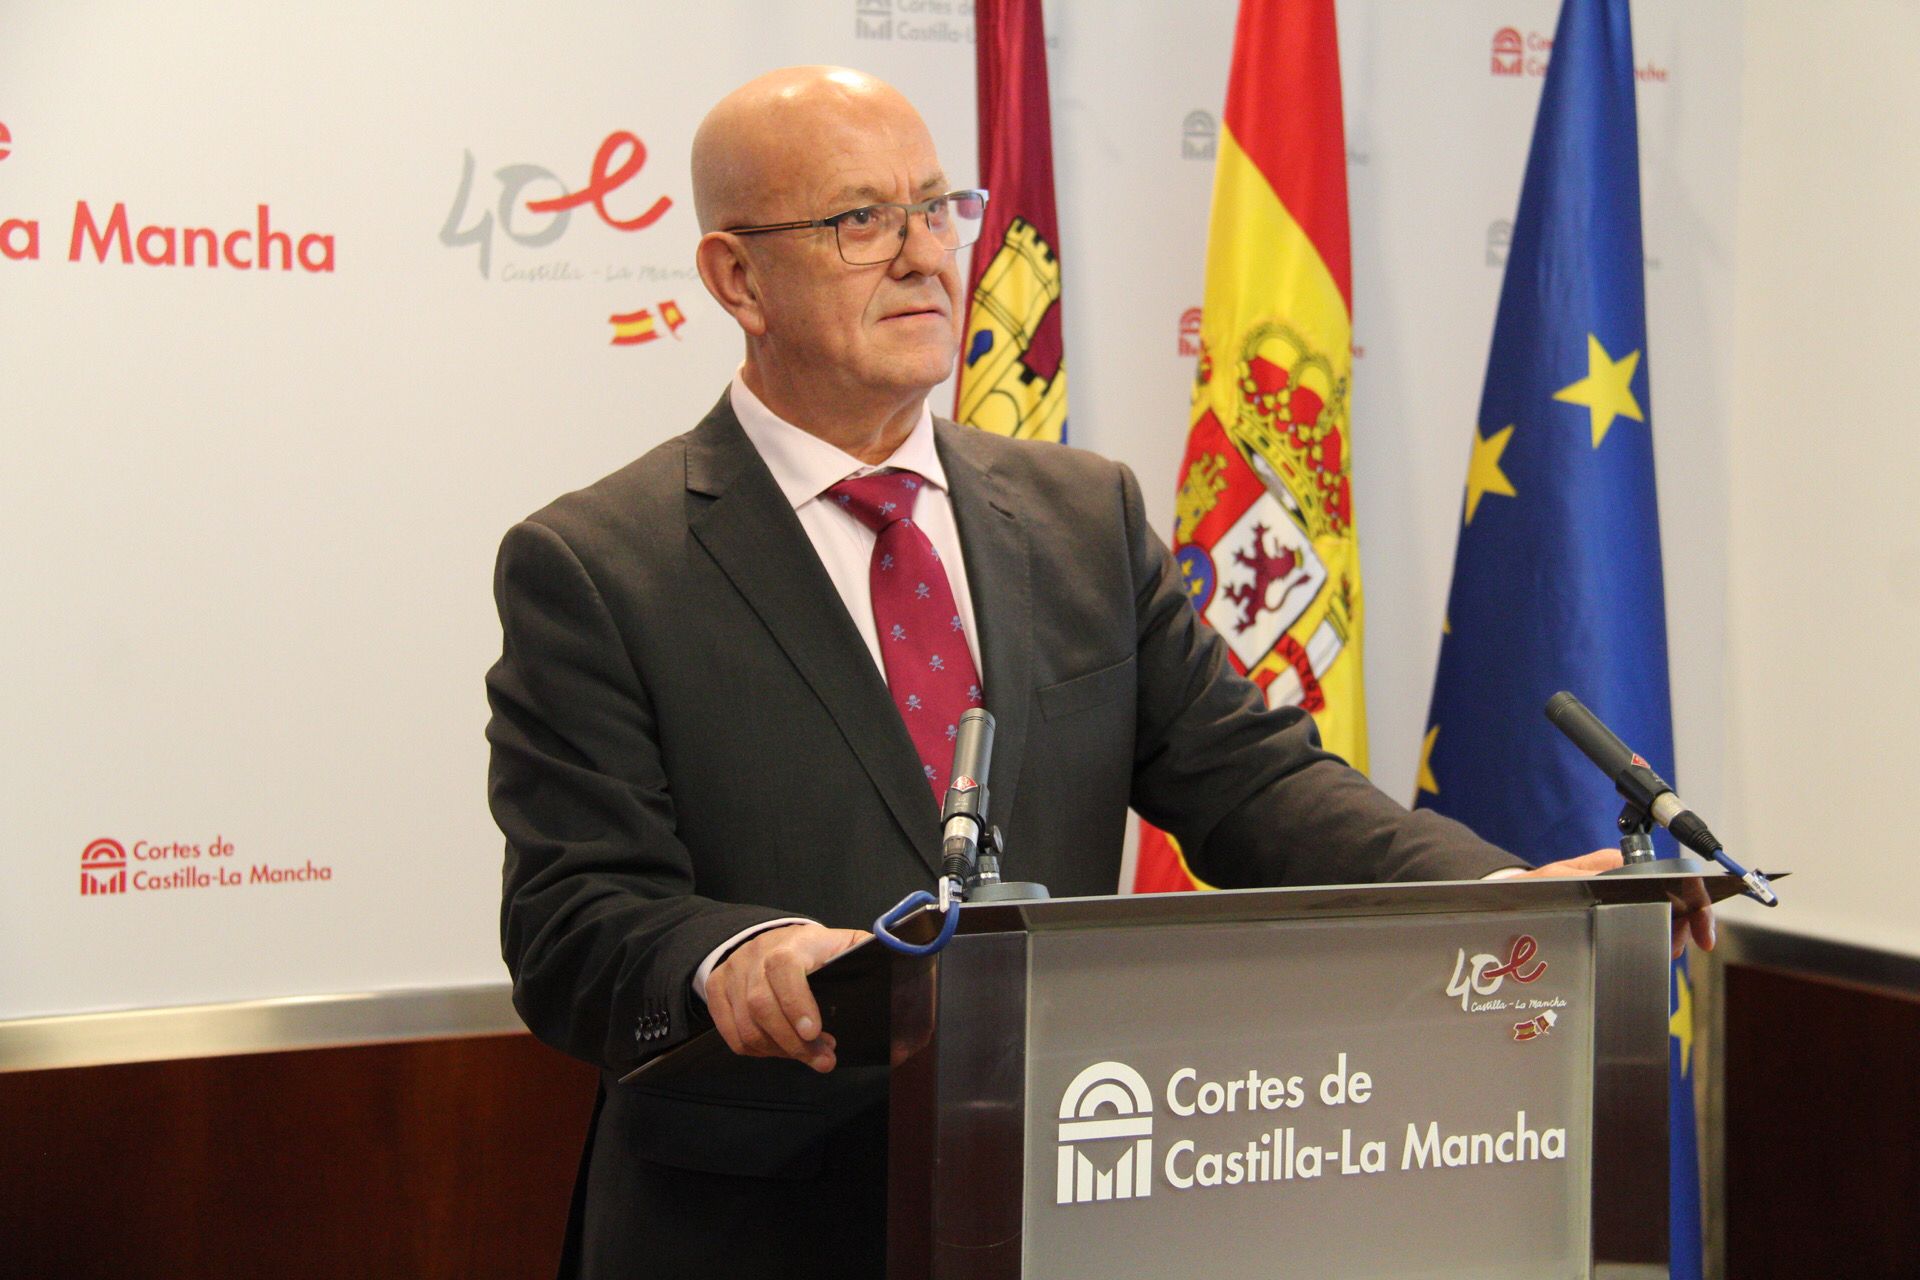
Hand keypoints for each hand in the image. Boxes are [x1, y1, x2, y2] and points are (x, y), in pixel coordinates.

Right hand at [706, 923, 867, 1072]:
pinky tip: (781, 1050)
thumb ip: (866, 955)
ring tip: (808, 1056)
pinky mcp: (718, 992)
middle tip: (823, 1060)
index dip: (796, 1001)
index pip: (784, 967)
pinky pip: (733, 1035)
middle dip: (793, 1043)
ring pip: (746, 1026)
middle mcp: (755, 956)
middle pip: (761, 1005)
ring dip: (779, 1051)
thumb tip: (900, 968)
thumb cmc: (815, 949)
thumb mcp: (843, 943)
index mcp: (793, 943)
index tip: (814, 1031)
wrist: (769, 937)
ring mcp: (732, 974)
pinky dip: (759, 1051)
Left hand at [1512, 849, 1716, 958]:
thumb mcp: (1559, 878)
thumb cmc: (1535, 886)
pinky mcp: (1616, 911)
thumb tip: (1624, 868)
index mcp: (1616, 864)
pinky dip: (1657, 937)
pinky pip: (1647, 922)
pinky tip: (1656, 950)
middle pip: (1674, 898)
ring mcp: (1622, 894)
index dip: (1694, 904)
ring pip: (1664, 913)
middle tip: (1677, 949)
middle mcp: (1623, 877)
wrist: (1516, 900)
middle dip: (1686, 924)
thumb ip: (1590, 873)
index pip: (1670, 877)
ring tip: (1668, 952)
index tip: (1702, 935)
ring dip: (1673, 934)